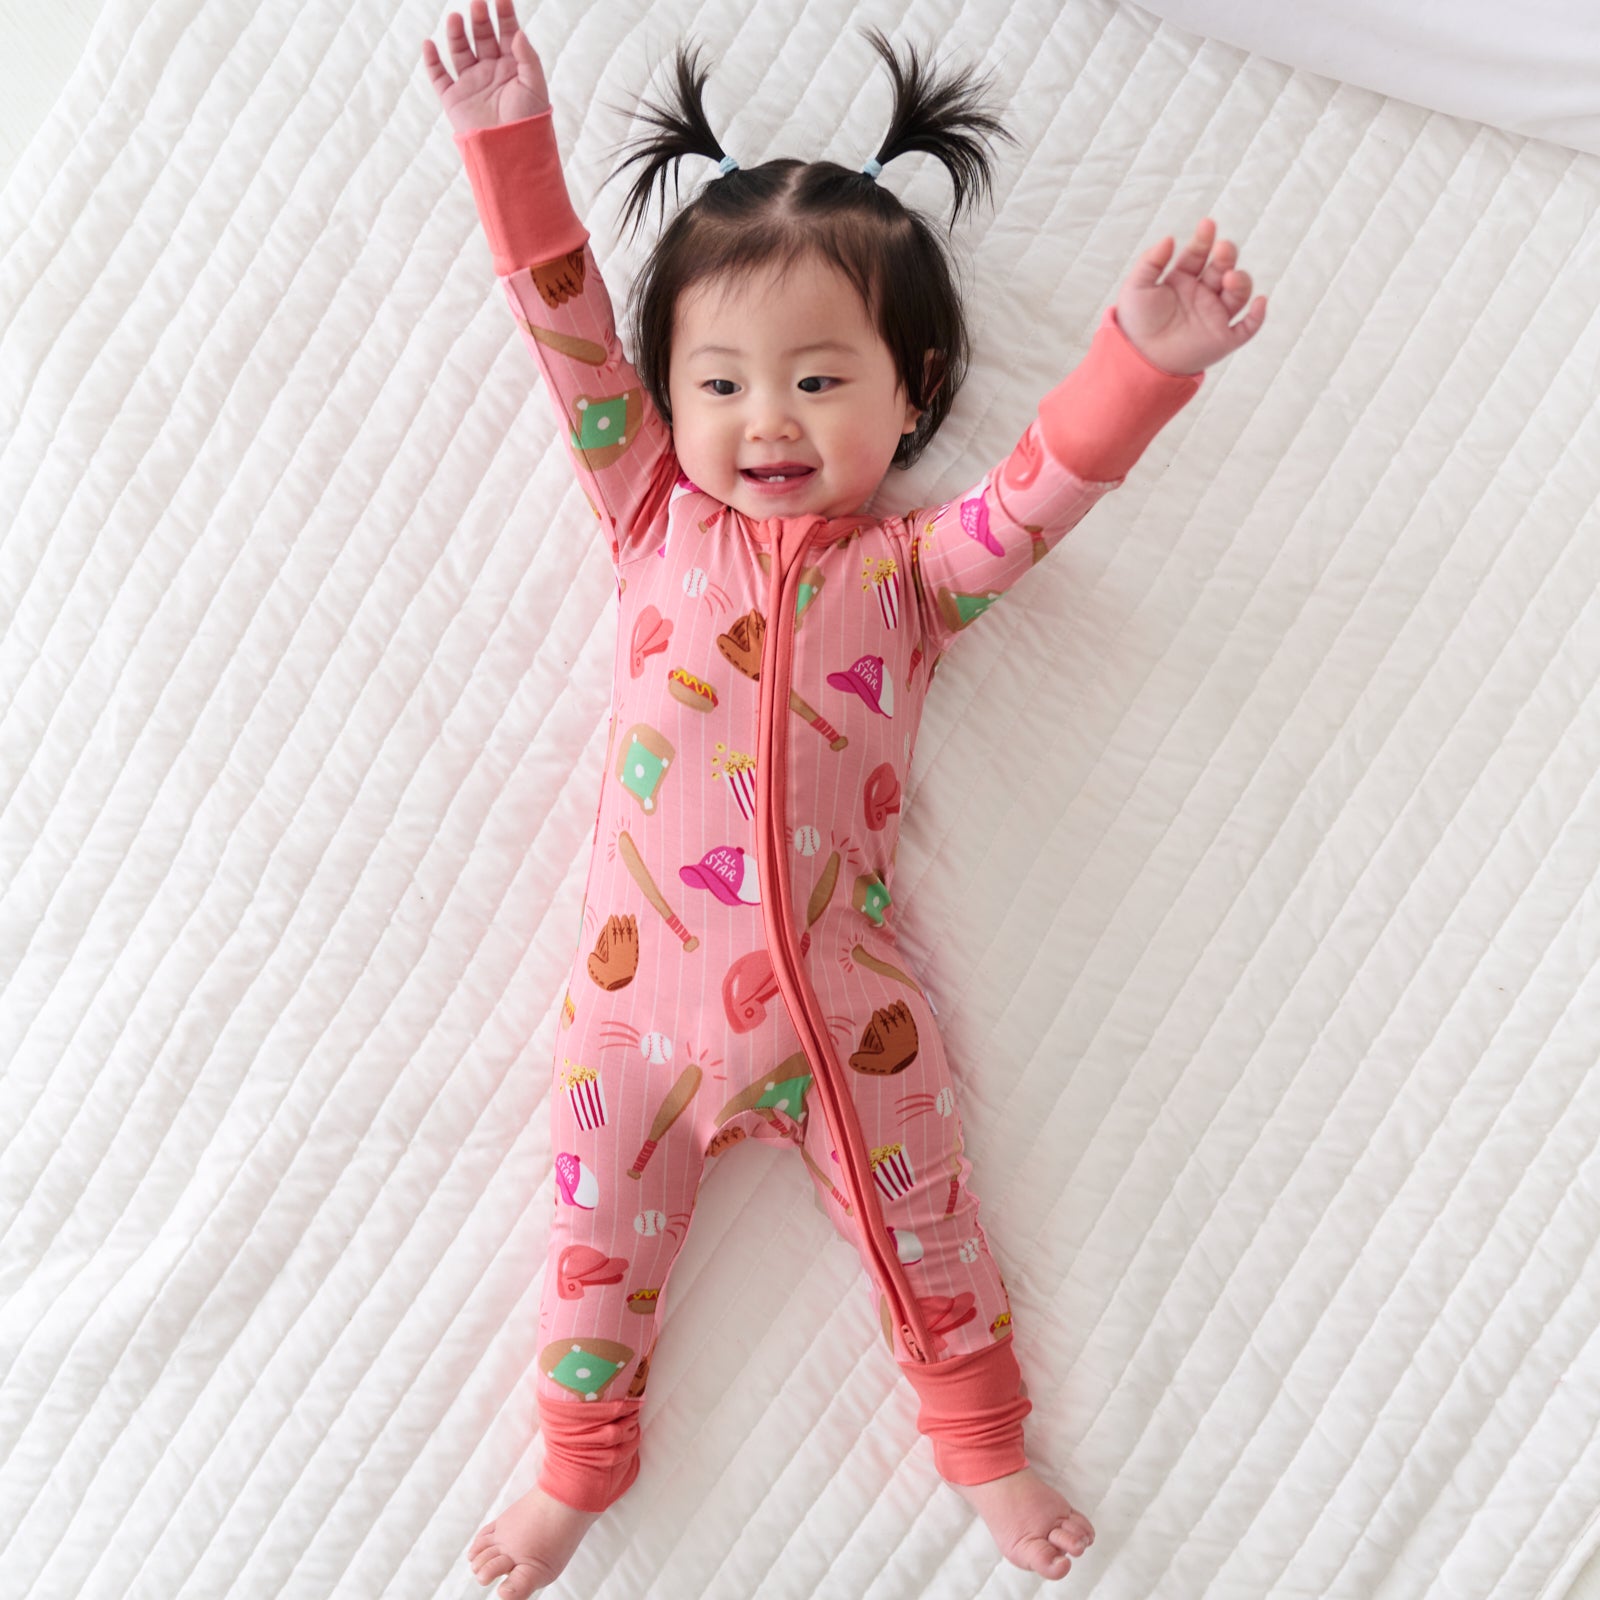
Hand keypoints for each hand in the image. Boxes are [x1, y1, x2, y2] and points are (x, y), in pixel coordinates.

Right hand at [422, 0, 549, 133]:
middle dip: (480, 19)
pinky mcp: (454, 98)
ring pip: (460, 50)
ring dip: (457, 34)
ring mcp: (471, 83)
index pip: (507, 33)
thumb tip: (518, 32)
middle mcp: (490, 71)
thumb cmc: (529, 123)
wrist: (512, 153)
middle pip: (483, 36)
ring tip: (456, 19)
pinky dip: (431, 60)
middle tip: (477, 3)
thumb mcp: (535, 88)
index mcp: (512, 67)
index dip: (504, 14)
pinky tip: (429, 44)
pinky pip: (438, 75)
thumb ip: (528, 59)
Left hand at [1115, 218, 1266, 375]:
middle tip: (1222, 249)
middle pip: (1223, 268)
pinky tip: (1259, 302)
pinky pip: (1248, 327)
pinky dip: (1257, 316)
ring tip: (1229, 278)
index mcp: (1183, 280)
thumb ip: (1151, 261)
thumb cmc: (1135, 323)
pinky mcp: (1223, 339)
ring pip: (1238, 294)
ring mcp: (1214, 316)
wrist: (1137, 360)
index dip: (1204, 239)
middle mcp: (1202, 295)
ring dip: (1240, 281)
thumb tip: (1170, 238)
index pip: (1199, 254)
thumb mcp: (1137, 287)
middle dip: (1226, 256)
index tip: (1207, 225)